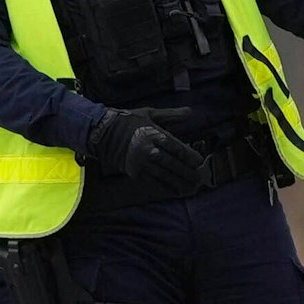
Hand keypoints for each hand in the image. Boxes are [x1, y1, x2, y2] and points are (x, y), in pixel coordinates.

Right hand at [89, 108, 206, 189]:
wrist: (103, 133)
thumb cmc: (128, 121)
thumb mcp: (150, 113)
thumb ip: (172, 115)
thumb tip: (190, 112)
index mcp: (155, 134)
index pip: (177, 148)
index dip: (190, 156)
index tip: (199, 162)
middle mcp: (150, 150)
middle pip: (173, 164)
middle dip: (187, 173)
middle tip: (199, 179)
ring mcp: (142, 163)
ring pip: (165, 176)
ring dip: (180, 183)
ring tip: (191, 189)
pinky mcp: (135, 172)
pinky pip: (153, 182)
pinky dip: (165, 188)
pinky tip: (174, 192)